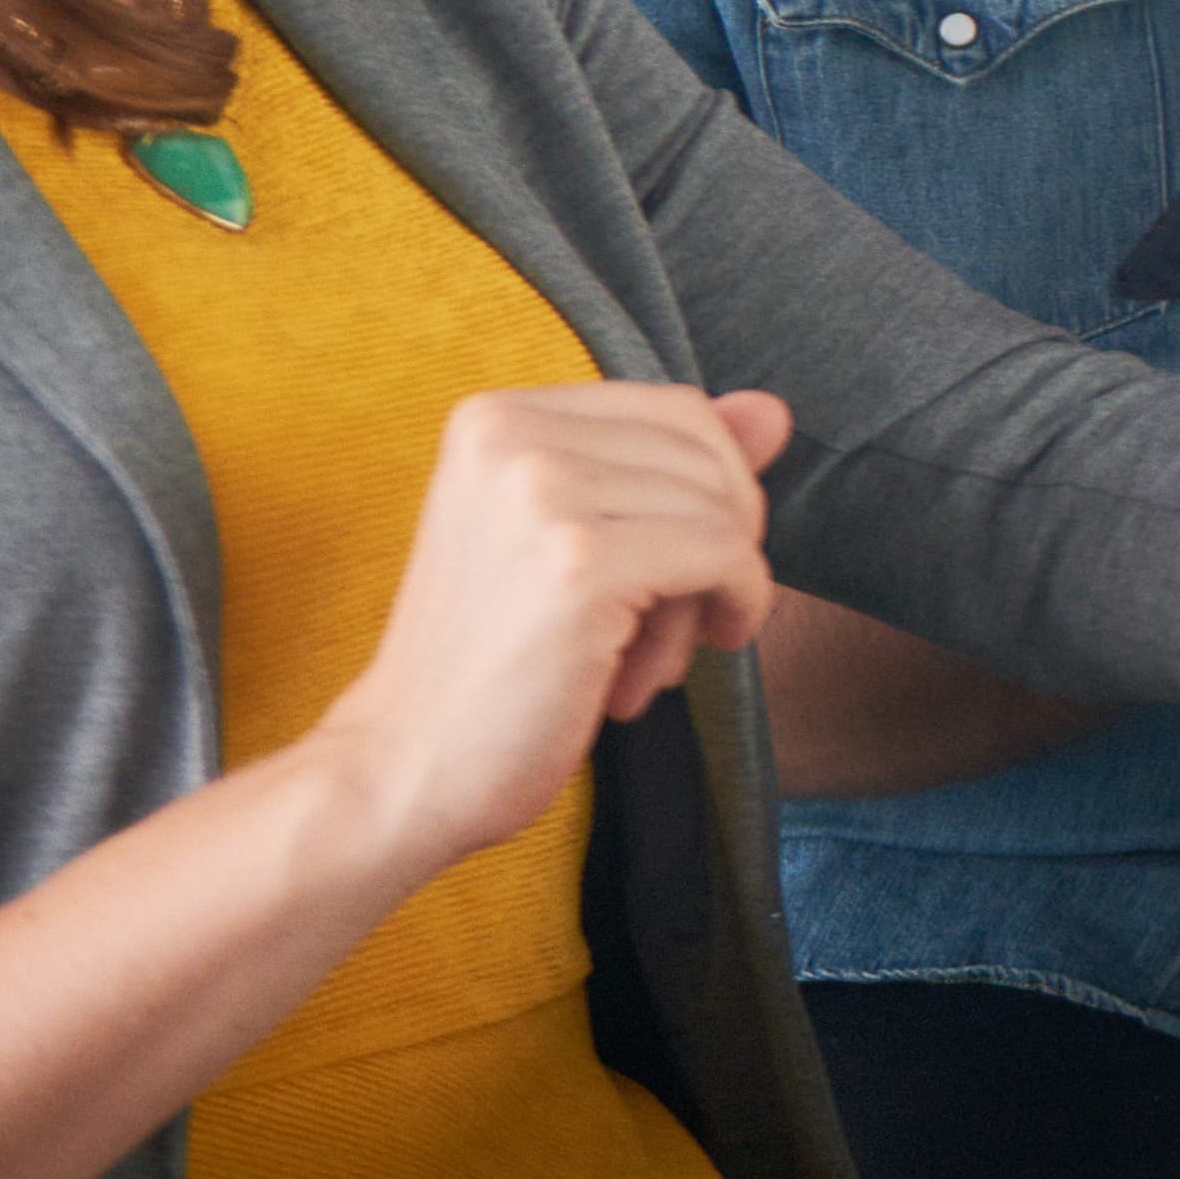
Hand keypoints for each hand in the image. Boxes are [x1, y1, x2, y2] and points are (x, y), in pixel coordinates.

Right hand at [300, 381, 791, 880]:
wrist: (405, 769)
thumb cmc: (494, 667)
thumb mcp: (577, 543)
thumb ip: (671, 471)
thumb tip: (774, 411)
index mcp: (495, 417)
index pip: (676, 410)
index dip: (713, 491)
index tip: (685, 566)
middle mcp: (510, 433)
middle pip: (706, 452)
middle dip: (719, 539)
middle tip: (671, 623)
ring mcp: (541, 491)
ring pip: (720, 507)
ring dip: (712, 592)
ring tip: (644, 660)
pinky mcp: (579, 562)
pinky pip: (726, 555)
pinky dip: (739, 604)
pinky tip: (685, 659)